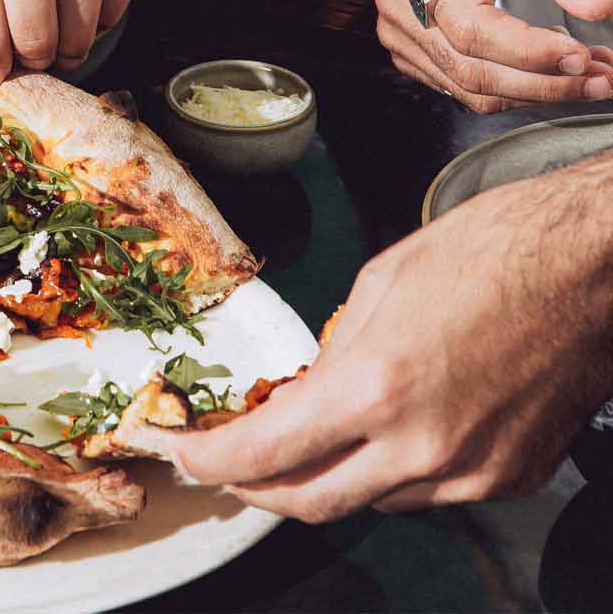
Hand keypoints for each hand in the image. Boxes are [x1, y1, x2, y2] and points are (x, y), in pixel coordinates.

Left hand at [173, 155, 612, 521]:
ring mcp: (470, 471)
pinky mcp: (508, 477)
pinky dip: (390, 471)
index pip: (263, 455)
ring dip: (325, 477)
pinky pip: (426, 493)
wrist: (595, 265)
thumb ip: (331, 353)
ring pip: (368, 502)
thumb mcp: (379, 284)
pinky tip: (387, 431)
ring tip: (310, 435)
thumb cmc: (495, 252)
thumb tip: (300, 396)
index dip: (209, 461)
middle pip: (306, 502)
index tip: (184, 451)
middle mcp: (421, 445)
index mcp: (375, 386)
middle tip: (227, 464)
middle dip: (252, 489)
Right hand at [377, 0, 612, 112]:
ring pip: (470, 88)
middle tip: (605, 80)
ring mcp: (401, 32)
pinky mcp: (414, 50)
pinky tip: (553, 65)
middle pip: (471, 70)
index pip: (472, 28)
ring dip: (537, 90)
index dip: (528, 52)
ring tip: (592, 73)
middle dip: (544, 82)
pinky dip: (516, 86)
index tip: (582, 57)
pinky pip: (464, 86)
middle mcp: (400, 5)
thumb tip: (601, 8)